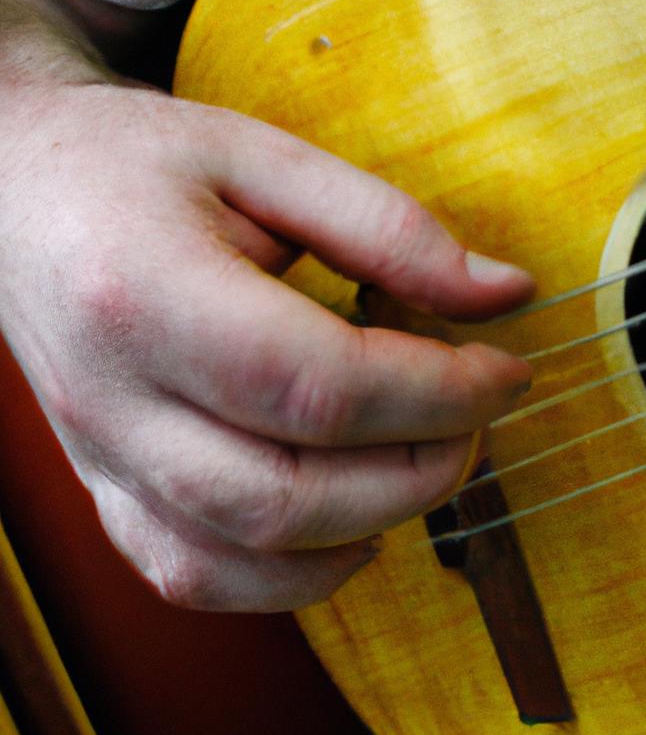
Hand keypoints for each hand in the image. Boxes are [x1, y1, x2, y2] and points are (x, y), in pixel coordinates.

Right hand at [0, 77, 532, 611]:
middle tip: (473, 416)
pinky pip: (197, 576)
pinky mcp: (108, 488)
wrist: (15, 191)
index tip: (506, 372)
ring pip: (243, 556)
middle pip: (289, 493)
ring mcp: (102, 457)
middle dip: (420, 470)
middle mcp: (113, 397)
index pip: (322, 385)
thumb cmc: (137, 164)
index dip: (441, 393)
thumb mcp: (265, 158)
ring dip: (367, 527)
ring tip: (423, 460)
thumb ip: (390, 228)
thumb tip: (507, 294)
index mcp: (147, 292)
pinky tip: (350, 523)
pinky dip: (294, 574)